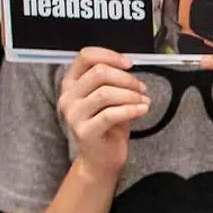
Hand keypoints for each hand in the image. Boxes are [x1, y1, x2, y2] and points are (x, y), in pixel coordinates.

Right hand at [57, 47, 149, 181]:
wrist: (102, 158)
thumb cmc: (108, 125)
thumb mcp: (110, 97)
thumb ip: (113, 80)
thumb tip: (129, 66)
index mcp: (71, 83)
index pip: (85, 57)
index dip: (110, 55)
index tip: (130, 64)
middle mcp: (68, 97)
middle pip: (99, 73)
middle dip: (127, 78)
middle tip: (142, 88)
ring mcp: (74, 115)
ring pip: (106, 93)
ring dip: (131, 94)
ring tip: (144, 101)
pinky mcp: (84, 131)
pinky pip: (110, 114)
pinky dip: (131, 109)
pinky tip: (143, 109)